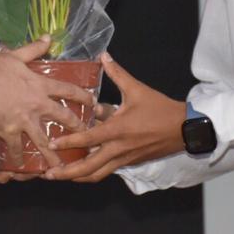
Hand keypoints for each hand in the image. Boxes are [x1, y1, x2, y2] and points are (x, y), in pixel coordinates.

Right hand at [0, 37, 93, 168]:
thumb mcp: (14, 56)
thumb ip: (33, 49)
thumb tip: (48, 38)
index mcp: (40, 85)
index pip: (68, 90)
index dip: (83, 96)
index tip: (94, 103)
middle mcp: (36, 104)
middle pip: (63, 118)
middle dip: (78, 128)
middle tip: (88, 137)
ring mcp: (23, 120)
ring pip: (44, 142)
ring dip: (53, 155)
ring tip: (61, 168)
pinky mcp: (8, 132)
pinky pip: (16, 149)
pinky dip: (18, 159)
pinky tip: (21, 168)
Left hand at [44, 53, 185, 181]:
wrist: (184, 129)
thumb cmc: (160, 109)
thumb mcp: (137, 90)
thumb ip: (118, 74)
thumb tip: (104, 56)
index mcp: (118, 130)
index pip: (88, 139)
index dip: (68, 142)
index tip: (51, 144)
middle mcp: (118, 149)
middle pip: (88, 168)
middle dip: (67, 173)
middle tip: (49, 175)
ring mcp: (124, 159)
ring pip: (97, 174)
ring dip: (78, 177)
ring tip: (61, 176)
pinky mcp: (129, 162)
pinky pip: (107, 170)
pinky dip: (92, 172)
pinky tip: (82, 169)